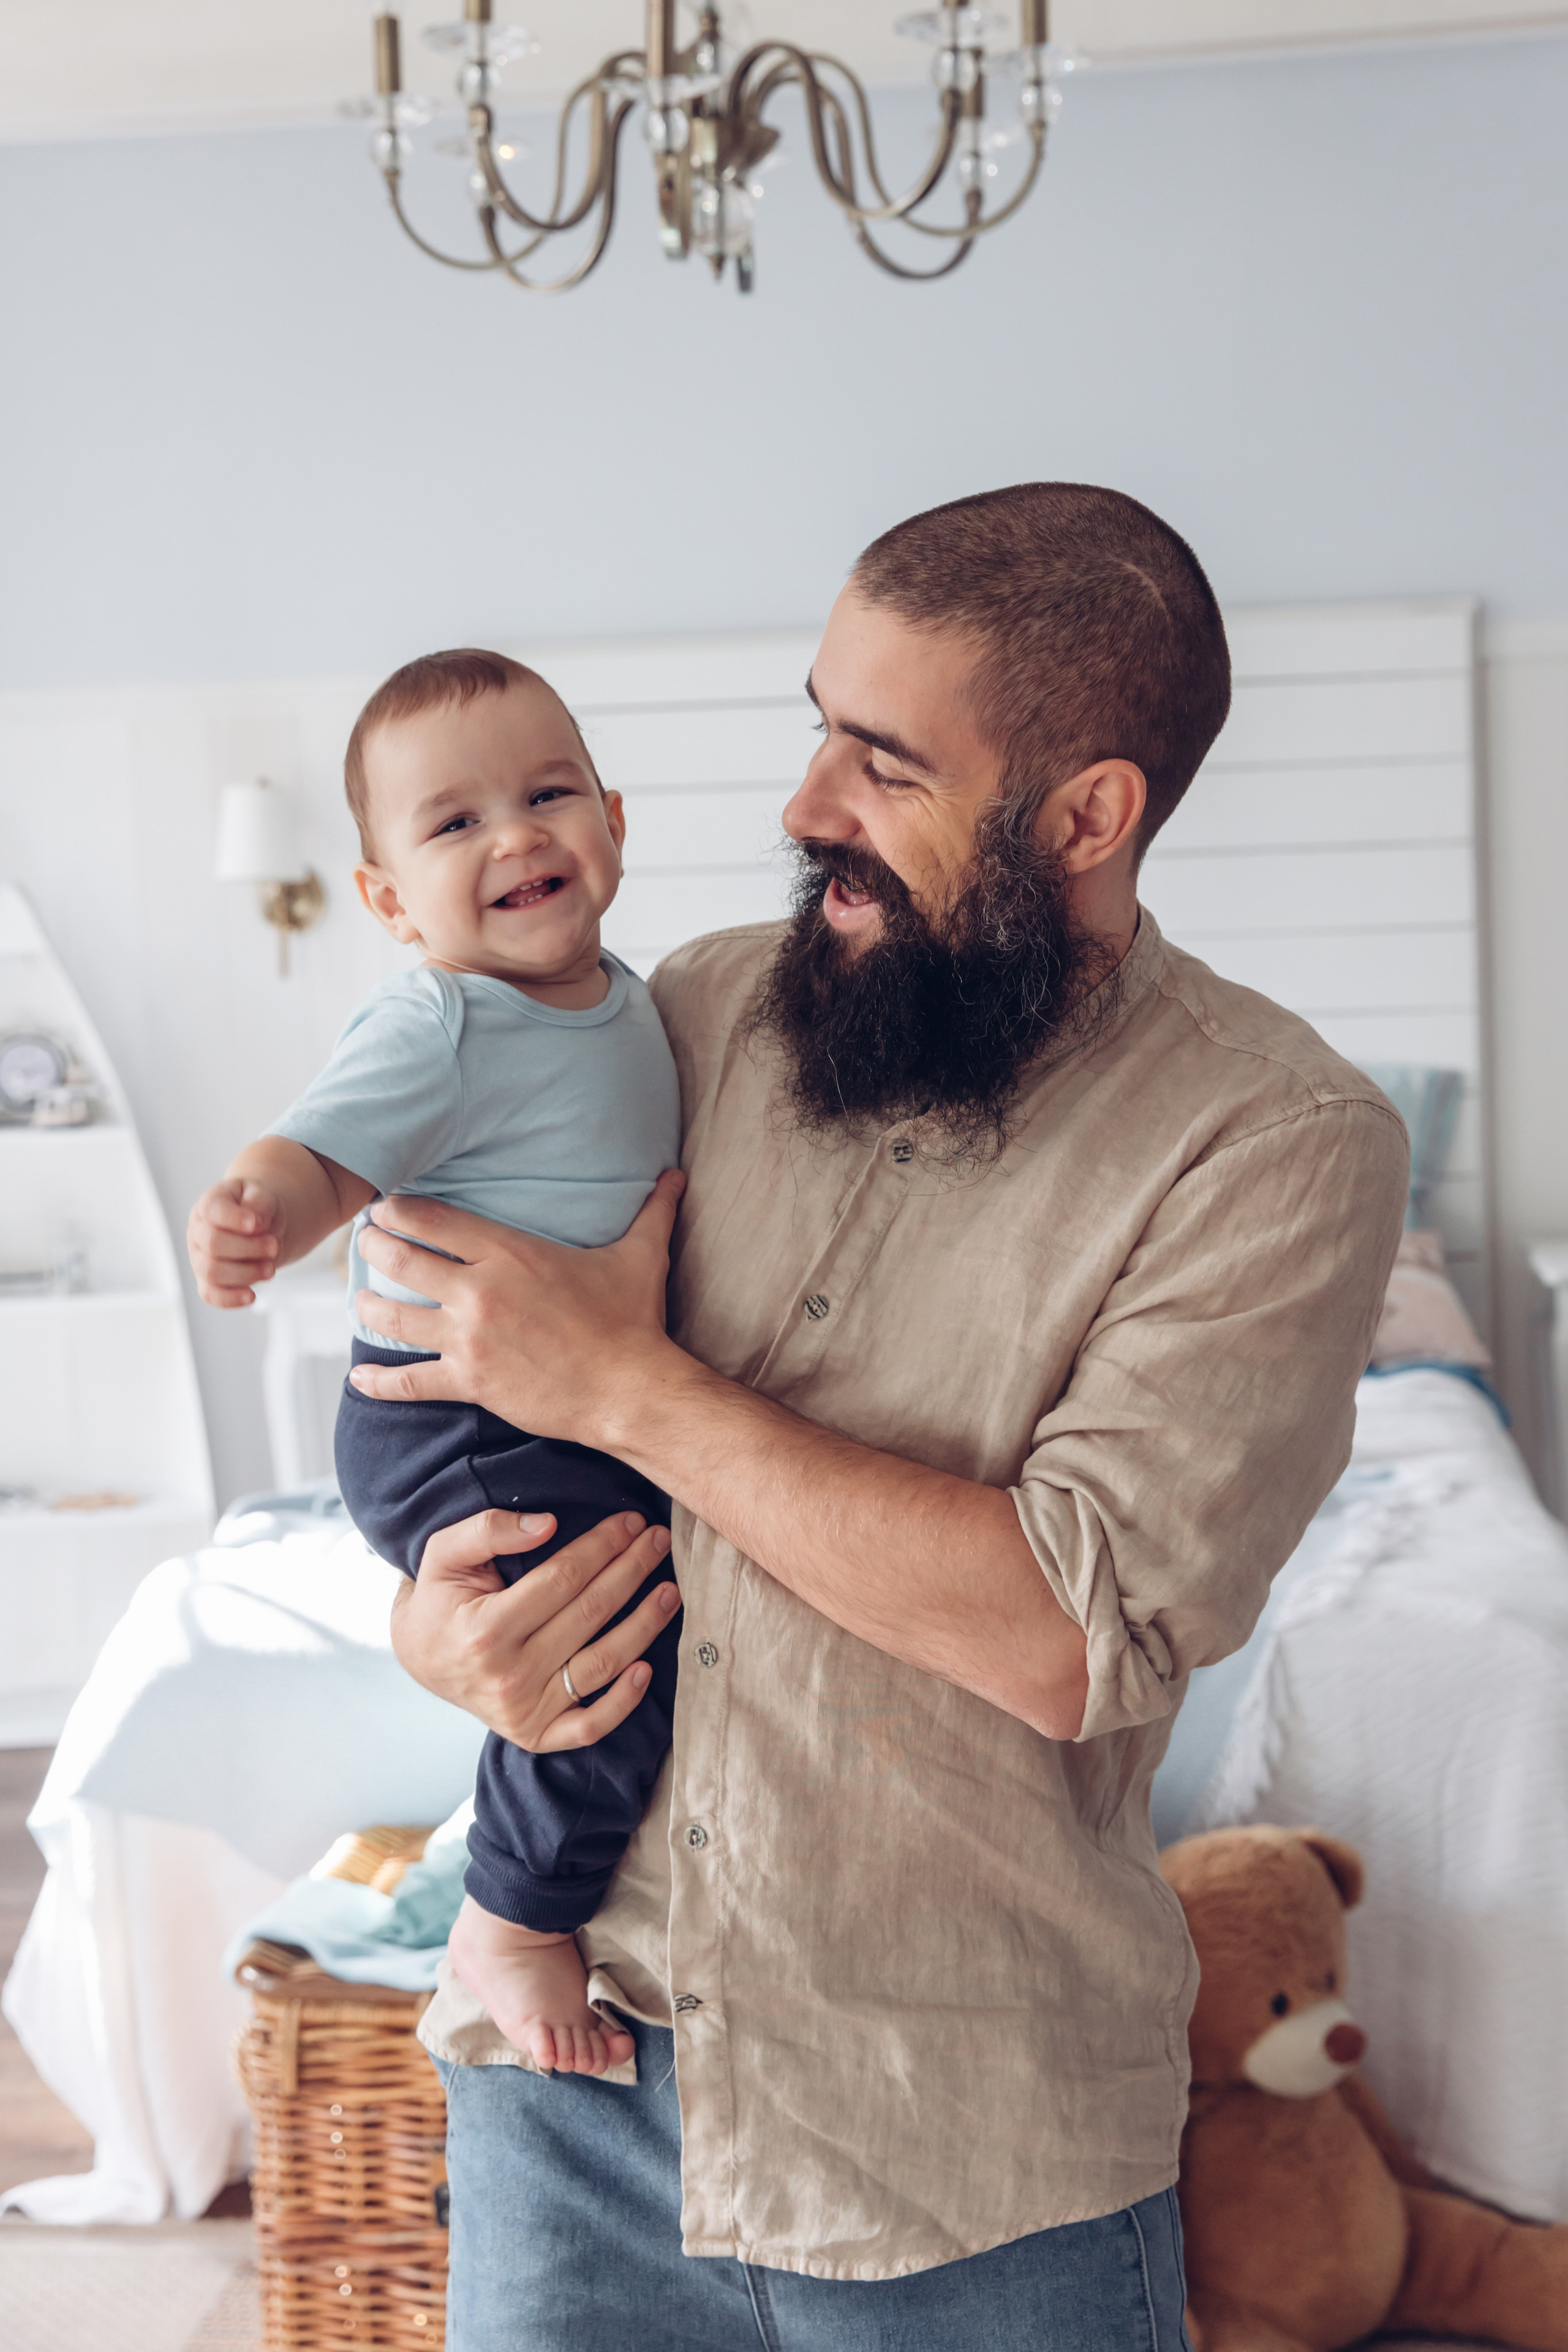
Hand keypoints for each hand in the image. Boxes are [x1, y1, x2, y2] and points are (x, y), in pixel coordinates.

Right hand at [187, 1178, 281, 1306]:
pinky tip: (251, 1296)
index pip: (213, 1210)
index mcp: (208, 1205)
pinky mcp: (207, 1281)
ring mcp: (199, 1258)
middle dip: (248, 1248)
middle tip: (274, 1246)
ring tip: (271, 1269)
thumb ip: (258, 1203)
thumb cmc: (258, 1209)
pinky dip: (230, 1299)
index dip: (235, 1219)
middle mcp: (197, 1232)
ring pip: (212, 1272)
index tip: (259, 1224)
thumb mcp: (263, 1195)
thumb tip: (256, 1222)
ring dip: (245, 1273)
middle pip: (213, 1243)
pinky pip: (210, 1295)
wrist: (262, 1227)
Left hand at [348, 1169, 685, 1447]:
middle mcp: (480, 1291)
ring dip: (369, 1306)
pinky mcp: (470, 1381)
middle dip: (374, 1247)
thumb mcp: (641, 1256)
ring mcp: (470, 1338)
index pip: (435, 1219)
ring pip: (395, 1317)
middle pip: (402, 1259)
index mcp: (510, 1252)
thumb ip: (653, 1210)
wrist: (630, 1388)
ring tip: (358, 1300)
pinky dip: (379, 1383)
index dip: (401, 1209)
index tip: (385, 1207)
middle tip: (364, 1243)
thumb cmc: (633, 1321)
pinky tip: (359, 1381)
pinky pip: (410, 1383)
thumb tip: (677, 1175)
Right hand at [390, 1504, 679, 1751]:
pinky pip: (590, 1726)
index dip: (602, 1546)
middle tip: (657, 1540)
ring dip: (644, 1626)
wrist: (420, 1658)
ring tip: (670, 1591)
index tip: (629, 1521)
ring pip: (600, 1665)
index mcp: (485, 1629)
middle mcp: (507, 1676)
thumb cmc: (439, 1599)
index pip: (562, 1579)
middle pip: (589, 1614)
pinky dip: (624, 1701)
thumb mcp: (444, 1553)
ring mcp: (524, 1711)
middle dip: (631, 1571)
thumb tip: (547, 1524)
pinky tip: (647, 1667)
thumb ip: (488, 1529)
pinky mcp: (536, 1735)